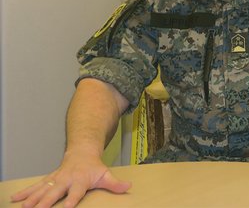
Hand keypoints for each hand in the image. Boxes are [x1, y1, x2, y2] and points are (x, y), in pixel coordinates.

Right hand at [9, 151, 130, 207]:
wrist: (82, 152)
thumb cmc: (94, 167)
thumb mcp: (106, 174)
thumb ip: (115, 183)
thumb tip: (128, 187)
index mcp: (80, 180)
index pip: (76, 192)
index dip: (72, 199)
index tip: (67, 207)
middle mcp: (65, 180)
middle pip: (54, 192)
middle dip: (45, 202)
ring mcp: (55, 179)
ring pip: (41, 190)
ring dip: (31, 199)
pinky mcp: (48, 179)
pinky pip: (34, 187)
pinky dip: (24, 193)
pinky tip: (14, 199)